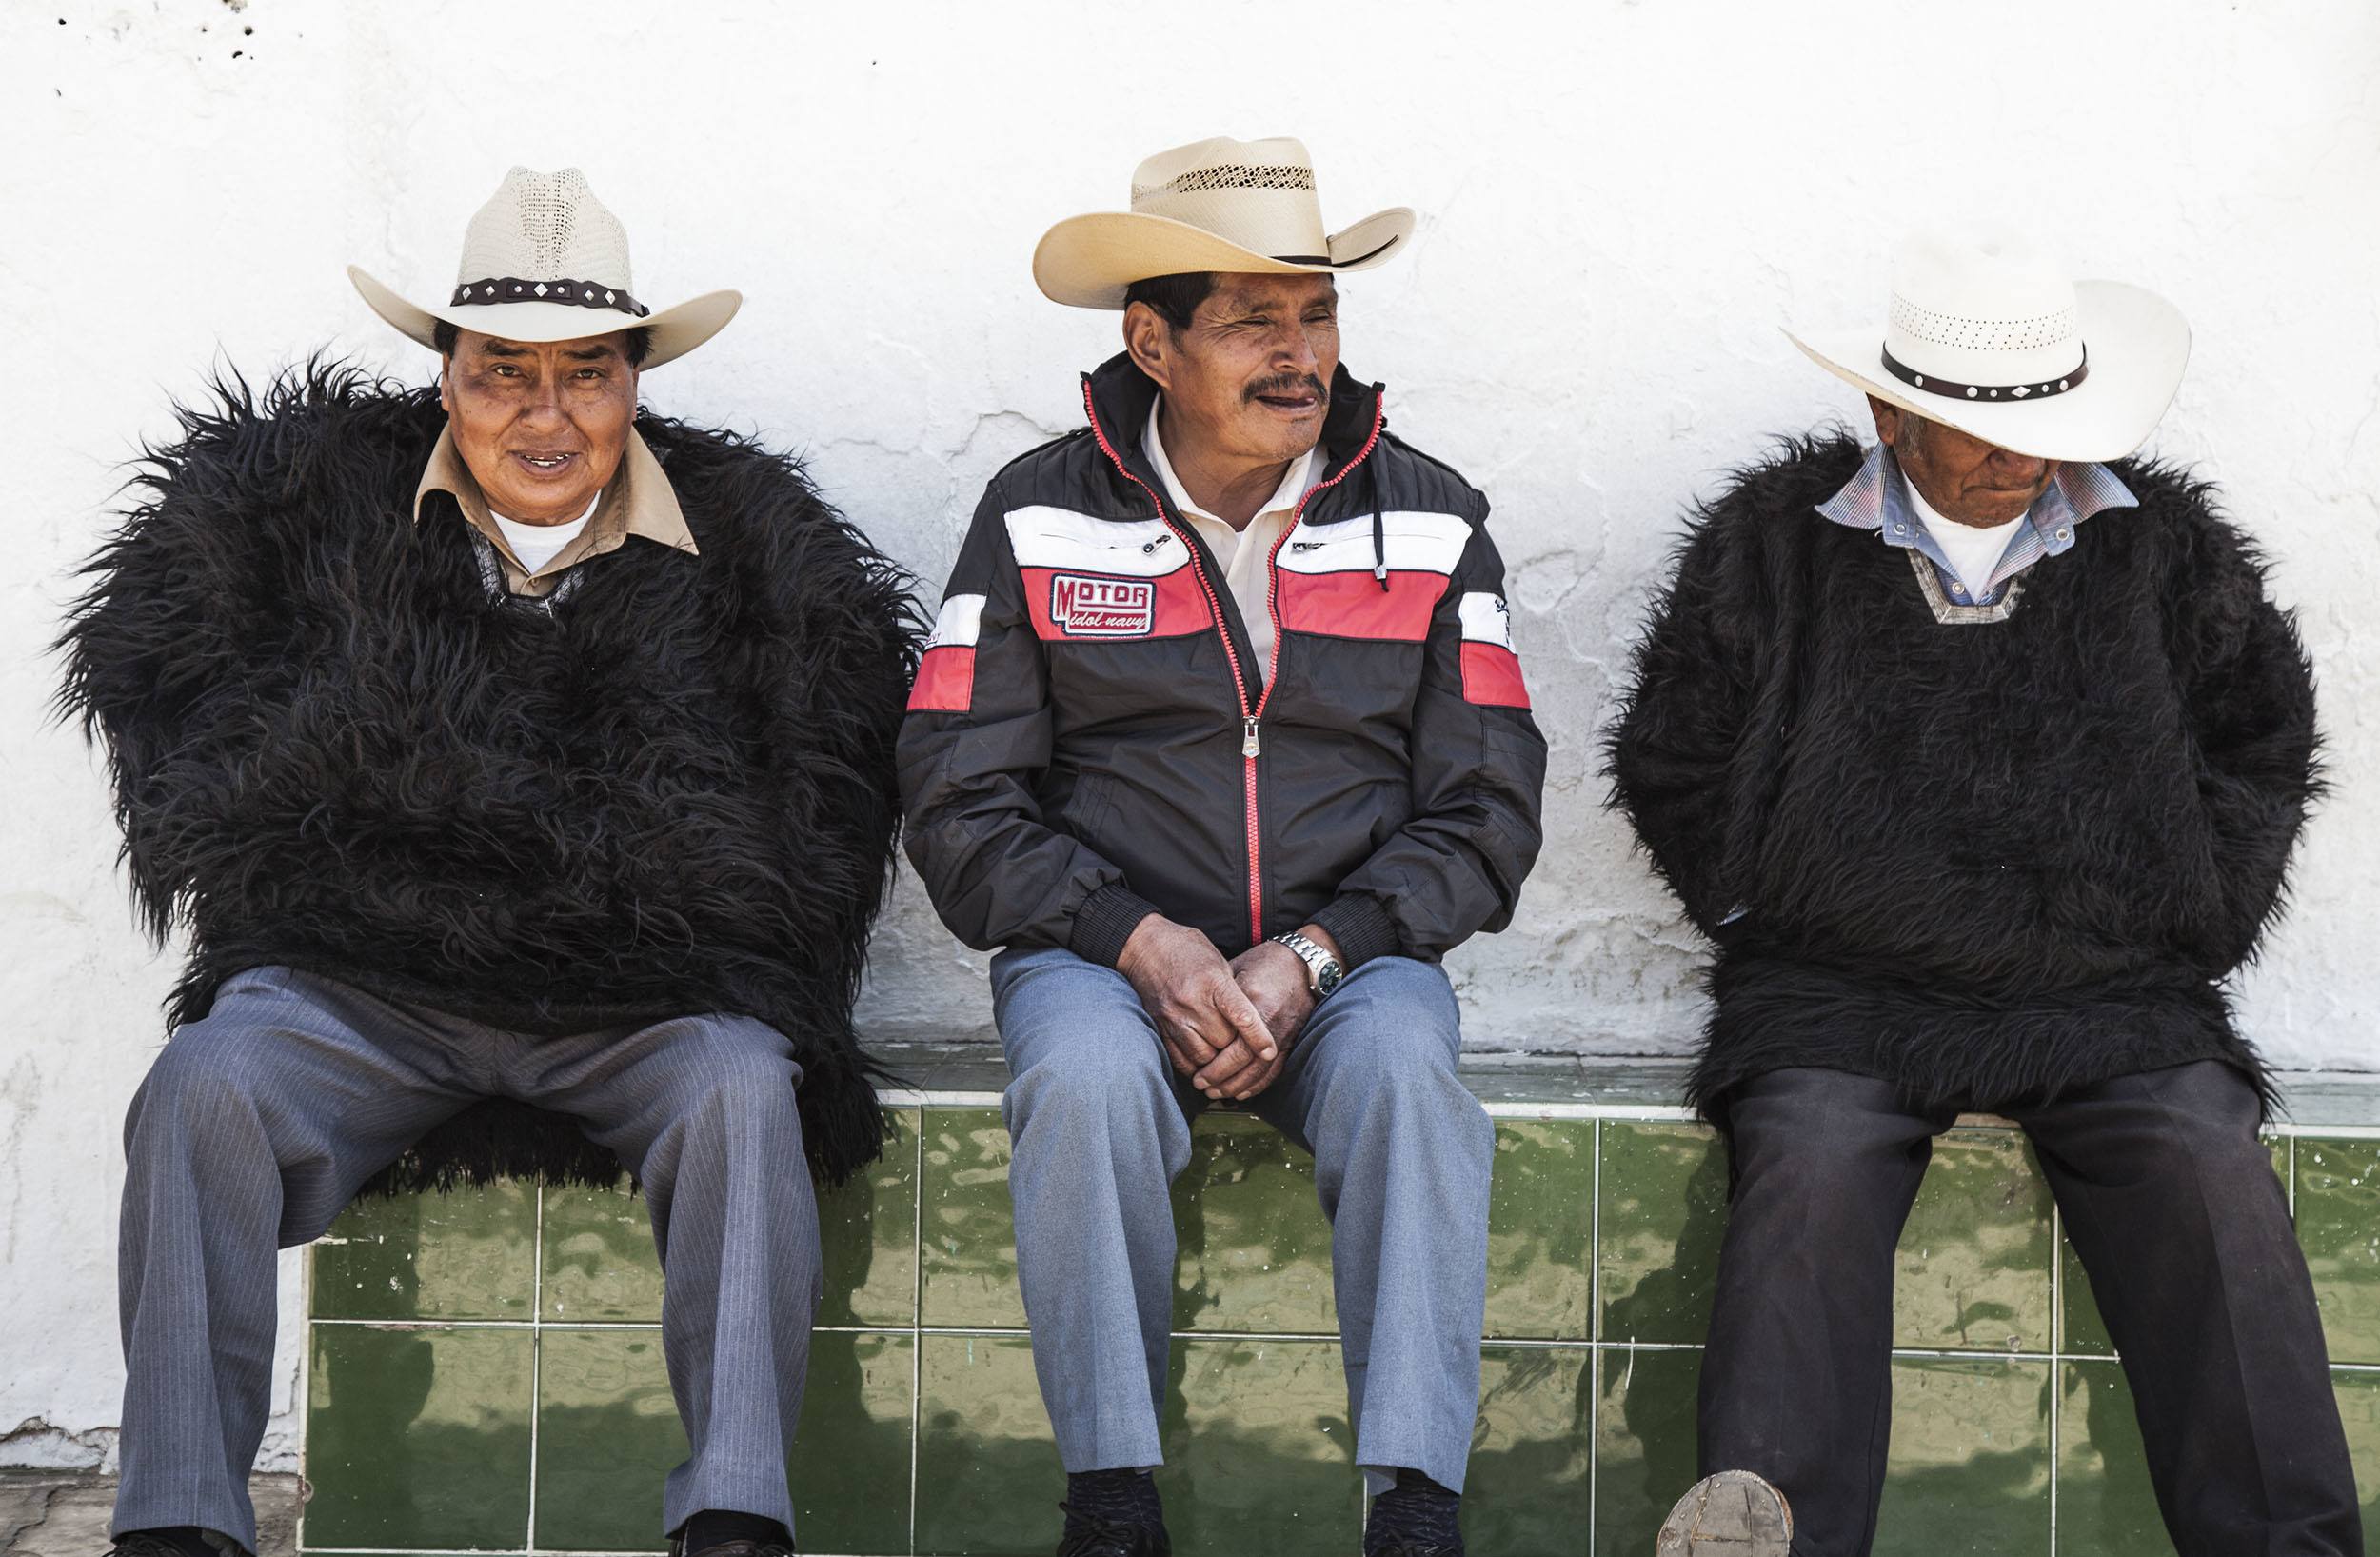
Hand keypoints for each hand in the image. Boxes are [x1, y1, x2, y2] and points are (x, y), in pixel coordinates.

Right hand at [1116, 915, 1276, 1098]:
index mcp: (1213, 981)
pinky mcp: (1159, 1026)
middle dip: (1237, 1047)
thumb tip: (1254, 1023)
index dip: (1259, 1038)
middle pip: (1224, 1042)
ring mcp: (1173, 1016)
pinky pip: (1181, 1060)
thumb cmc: (1188, 950)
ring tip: (1223, 1055)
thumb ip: (1234, 992)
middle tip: (1243, 1046)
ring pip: (1204, 1057)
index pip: (1242, 1017)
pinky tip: (1204, 1062)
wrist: (1145, 946)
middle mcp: (1192, 1001)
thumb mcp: (1218, 961)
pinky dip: (1196, 1066)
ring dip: (1217, 1060)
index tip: (1269, 1052)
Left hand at [1208, 924, 1341, 1100]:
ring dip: (1237, 1086)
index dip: (1214, 1065)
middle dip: (1221, 1079)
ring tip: (1217, 1093)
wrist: (1303, 962)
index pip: (1233, 1044)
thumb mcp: (1236, 970)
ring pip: (1260, 1071)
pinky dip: (1258, 1085)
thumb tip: (1193, 1015)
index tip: (1196, 1073)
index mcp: (1252, 1002)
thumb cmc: (1264, 963)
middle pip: (1245, 1062)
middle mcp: (1270, 1021)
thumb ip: (1218, 995)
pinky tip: (1241, 1092)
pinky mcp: (1291, 1040)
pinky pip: (1276, 1070)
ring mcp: (1283, 1033)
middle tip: (1201, 1086)